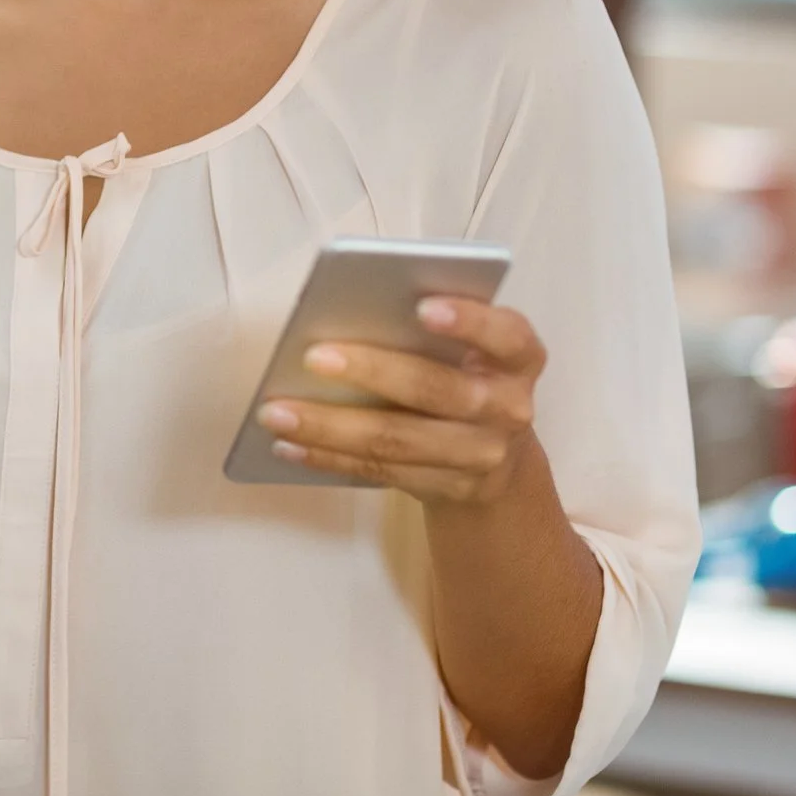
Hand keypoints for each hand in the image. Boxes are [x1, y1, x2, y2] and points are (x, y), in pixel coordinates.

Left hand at [254, 295, 545, 507]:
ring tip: (276, 411)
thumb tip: (343, 313)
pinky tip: (288, 443)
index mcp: (519, 358)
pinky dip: (329, 456)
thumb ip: (428, 329)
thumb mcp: (470, 349)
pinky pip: (380, 471)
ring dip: (330, 426)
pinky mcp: (447, 488)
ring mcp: (481, 456)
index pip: (506, 334)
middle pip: (436, 390)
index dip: (469, 321)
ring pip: (398, 440)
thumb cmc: (466, 376)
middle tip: (312, 356)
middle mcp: (508, 408)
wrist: (497, 460)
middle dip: (371, 371)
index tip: (421, 306)